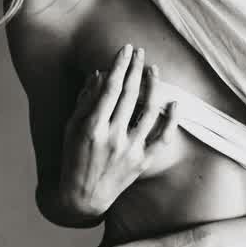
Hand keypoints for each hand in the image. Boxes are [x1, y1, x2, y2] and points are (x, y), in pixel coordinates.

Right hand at [58, 43, 179, 217]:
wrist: (83, 197)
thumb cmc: (73, 158)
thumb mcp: (71, 129)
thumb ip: (85, 101)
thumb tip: (100, 74)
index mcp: (93, 127)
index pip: (111, 88)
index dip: (120, 65)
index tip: (126, 49)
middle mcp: (113, 137)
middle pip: (130, 95)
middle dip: (135, 69)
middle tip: (140, 52)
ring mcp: (130, 150)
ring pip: (149, 111)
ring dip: (153, 87)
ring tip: (153, 69)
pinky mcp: (142, 161)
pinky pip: (162, 138)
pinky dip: (171, 120)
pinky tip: (174, 102)